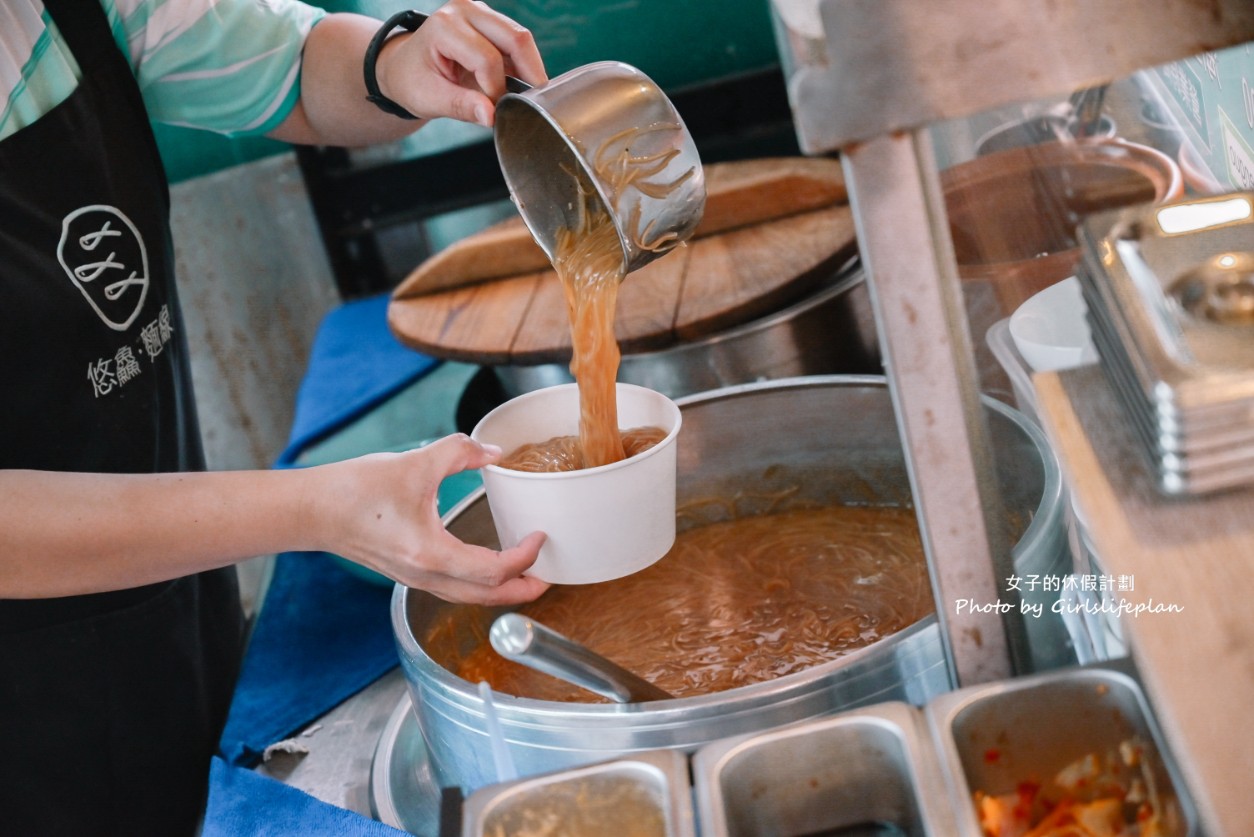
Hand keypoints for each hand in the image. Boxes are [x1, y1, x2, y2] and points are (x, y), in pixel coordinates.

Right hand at [315, 433, 549, 604]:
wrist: (312, 510)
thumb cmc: (356, 491)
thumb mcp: (416, 463)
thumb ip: (460, 452)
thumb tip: (493, 451)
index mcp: (431, 554)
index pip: (493, 571)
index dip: (525, 557)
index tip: (539, 536)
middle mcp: (425, 575)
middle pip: (486, 597)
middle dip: (523, 592)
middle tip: (549, 577)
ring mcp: (414, 578)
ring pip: (468, 597)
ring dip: (501, 591)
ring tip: (526, 576)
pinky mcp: (406, 572)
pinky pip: (452, 588)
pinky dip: (478, 584)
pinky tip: (486, 567)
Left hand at [376, 0, 547, 126]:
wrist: (404, 68)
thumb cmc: (412, 82)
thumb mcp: (429, 99)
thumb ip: (461, 106)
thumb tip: (491, 116)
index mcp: (444, 26)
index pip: (486, 59)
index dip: (496, 89)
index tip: (492, 111)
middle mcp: (465, 11)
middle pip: (515, 39)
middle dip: (528, 74)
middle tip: (530, 103)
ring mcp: (480, 13)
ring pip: (522, 38)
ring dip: (529, 69)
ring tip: (524, 95)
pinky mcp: (491, 22)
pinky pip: (518, 42)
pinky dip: (523, 65)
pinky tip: (518, 84)